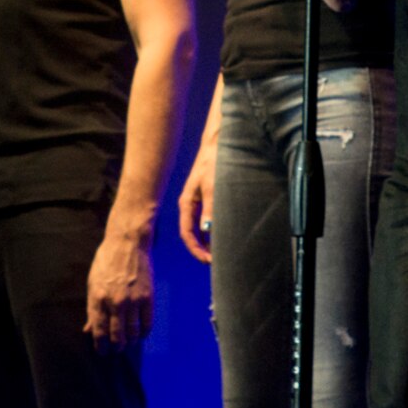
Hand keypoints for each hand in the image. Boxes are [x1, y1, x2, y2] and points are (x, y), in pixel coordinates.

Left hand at [84, 230, 154, 352]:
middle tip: (116, 349)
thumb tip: (88, 329)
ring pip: (133, 333)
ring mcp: (133, 300)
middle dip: (116, 347)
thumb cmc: (106, 261)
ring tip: (128, 342)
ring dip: (130, 342)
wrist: (128, 243)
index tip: (102, 352)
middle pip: (117, 336)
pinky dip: (143, 333)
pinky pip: (147, 324)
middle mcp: (115, 302)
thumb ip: (92, 308)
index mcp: (98, 298)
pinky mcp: (148, 297)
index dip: (100, 346)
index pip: (99, 331)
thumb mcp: (93, 282)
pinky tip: (140, 334)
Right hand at [176, 146, 213, 263]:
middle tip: (216, 262)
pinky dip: (212, 231)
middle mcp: (190, 205)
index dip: (196, 249)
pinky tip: (220, 237)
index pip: (187, 233)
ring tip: (219, 254)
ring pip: (199, 229)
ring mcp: (197, 202)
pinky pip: (205, 221)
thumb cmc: (213, 163)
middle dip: (202, 249)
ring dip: (207, 242)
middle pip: (191, 234)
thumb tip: (206, 229)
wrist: (217, 145)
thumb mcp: (211, 186)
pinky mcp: (205, 199)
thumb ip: (209, 208)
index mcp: (186, 203)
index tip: (208, 261)